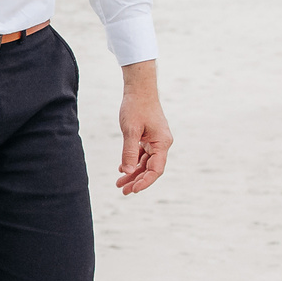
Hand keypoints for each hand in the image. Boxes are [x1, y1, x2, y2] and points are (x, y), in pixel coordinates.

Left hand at [117, 61, 170, 194]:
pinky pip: (142, 154)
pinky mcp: (149, 137)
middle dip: (137, 180)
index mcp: (162, 143)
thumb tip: (126, 172)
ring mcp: (156, 140)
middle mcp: (162, 144)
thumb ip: (129, 152)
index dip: (145, 182)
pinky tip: (122, 169)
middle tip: (123, 191)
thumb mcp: (130, 130)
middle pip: (151, 168)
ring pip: (145, 163)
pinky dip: (132, 162)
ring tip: (119, 184)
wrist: (139, 89)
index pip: (156, 169)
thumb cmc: (136, 106)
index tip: (133, 190)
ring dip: (133, 173)